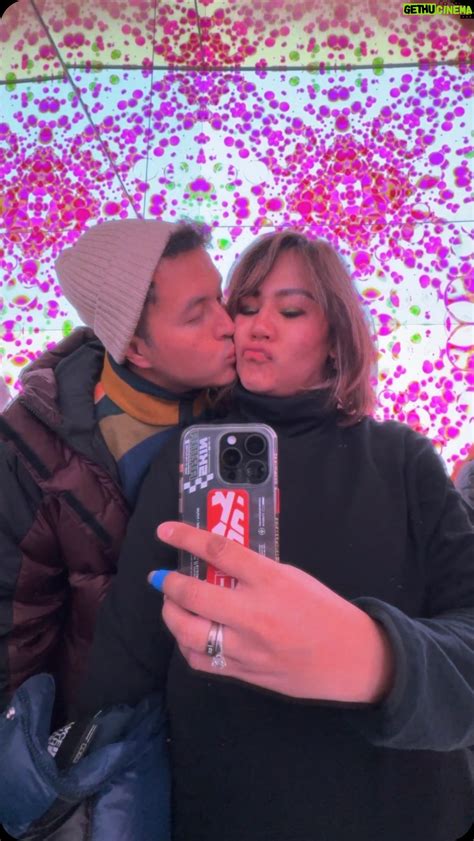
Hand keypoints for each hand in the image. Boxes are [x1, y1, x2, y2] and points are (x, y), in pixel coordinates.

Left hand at [152, 522, 393, 702]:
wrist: (351, 659)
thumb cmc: (323, 610)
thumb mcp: (292, 577)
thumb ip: (254, 571)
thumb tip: (216, 564)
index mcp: (270, 580)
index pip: (218, 551)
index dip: (186, 538)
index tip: (165, 531)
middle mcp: (254, 613)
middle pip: (194, 594)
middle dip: (168, 584)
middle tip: (161, 578)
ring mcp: (247, 647)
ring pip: (189, 632)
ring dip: (171, 614)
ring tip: (171, 605)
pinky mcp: (245, 672)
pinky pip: (201, 660)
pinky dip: (186, 645)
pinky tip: (188, 635)